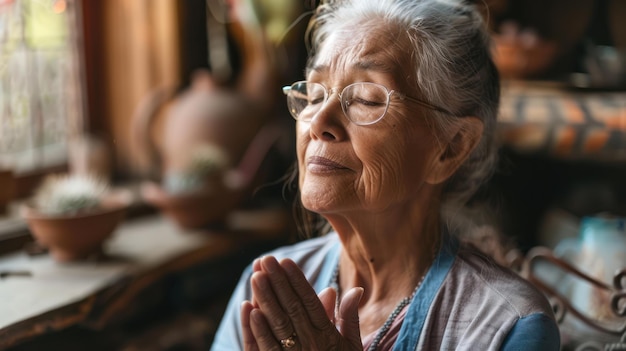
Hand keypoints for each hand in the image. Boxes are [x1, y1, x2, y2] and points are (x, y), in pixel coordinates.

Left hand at [240, 256, 363, 349]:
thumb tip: (355, 289)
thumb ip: (349, 318)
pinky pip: (268, 350)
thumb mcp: (352, 347)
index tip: (286, 261)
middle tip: (265, 260)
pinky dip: (258, 330)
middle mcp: (312, 346)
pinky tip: (250, 311)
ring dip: (266, 301)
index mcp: (328, 337)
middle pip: (292, 309)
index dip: (298, 282)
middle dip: (278, 283)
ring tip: (255, 277)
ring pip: (278, 326)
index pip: (311, 303)